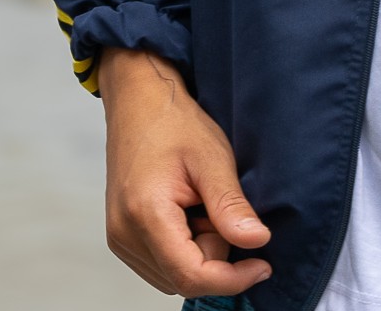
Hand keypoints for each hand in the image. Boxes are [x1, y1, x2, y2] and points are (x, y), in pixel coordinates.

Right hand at [100, 48, 271, 297]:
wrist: (137, 101)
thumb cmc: (171, 122)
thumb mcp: (211, 158)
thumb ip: (231, 206)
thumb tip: (257, 242)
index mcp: (144, 213)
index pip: (191, 276)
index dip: (232, 279)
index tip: (262, 264)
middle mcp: (124, 233)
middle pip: (184, 279)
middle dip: (215, 256)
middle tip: (218, 209)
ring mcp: (119, 237)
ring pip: (173, 277)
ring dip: (199, 254)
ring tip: (200, 207)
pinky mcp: (121, 236)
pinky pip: (162, 265)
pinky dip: (183, 249)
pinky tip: (186, 214)